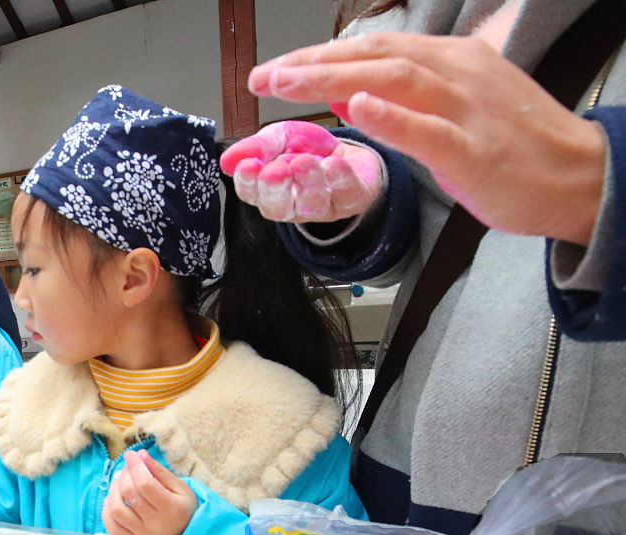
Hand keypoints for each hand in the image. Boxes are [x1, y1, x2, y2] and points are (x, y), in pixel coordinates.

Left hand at [101, 449, 196, 534]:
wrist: (187, 534)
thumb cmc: (183, 507)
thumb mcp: (179, 487)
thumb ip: (159, 470)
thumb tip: (140, 455)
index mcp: (172, 508)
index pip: (145, 484)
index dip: (135, 466)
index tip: (131, 454)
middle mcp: (157, 525)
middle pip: (130, 494)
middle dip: (125, 474)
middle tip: (126, 467)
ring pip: (117, 510)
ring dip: (113, 490)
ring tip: (118, 481)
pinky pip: (112, 528)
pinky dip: (106, 511)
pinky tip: (112, 499)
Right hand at [221, 120, 383, 222]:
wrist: (348, 151)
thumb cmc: (307, 150)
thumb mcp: (277, 139)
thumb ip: (255, 148)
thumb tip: (226, 161)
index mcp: (269, 191)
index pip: (251, 194)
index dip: (247, 183)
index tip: (247, 165)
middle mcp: (293, 205)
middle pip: (277, 208)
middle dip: (274, 190)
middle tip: (274, 171)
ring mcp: (323, 206)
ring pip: (312, 203)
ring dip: (307, 182)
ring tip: (304, 162)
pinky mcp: (352, 199)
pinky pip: (346, 193)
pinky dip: (339, 178)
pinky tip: (333, 163)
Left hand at [247, 32, 605, 244]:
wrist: (581, 175)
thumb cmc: (517, 145)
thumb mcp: (460, 106)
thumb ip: (406, 100)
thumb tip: (352, 96)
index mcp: (451, 60)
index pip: (374, 48)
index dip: (319, 56)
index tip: (275, 69)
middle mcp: (457, 74)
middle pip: (374, 57)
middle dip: (313, 64)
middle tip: (264, 77)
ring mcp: (466, 111)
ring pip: (393, 80)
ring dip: (333, 79)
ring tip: (288, 84)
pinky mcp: (474, 153)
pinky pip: (427, 130)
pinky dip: (390, 116)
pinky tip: (356, 108)